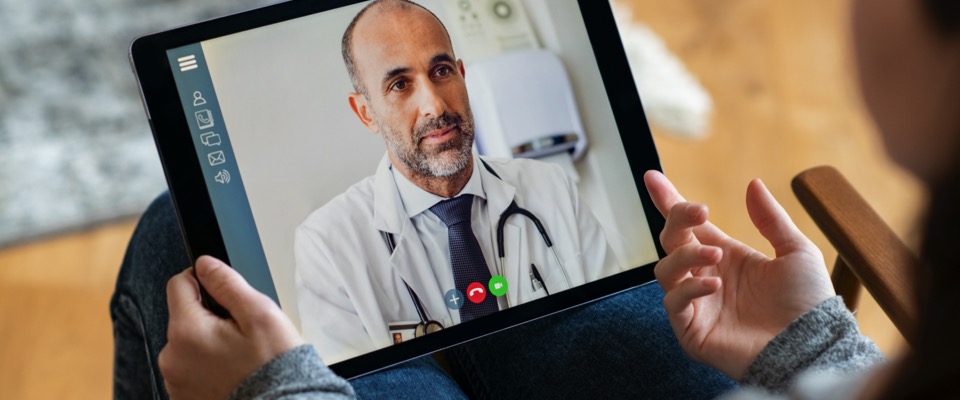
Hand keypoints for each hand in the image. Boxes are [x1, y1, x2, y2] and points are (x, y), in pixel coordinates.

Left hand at [159, 256, 303, 399]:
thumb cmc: (272, 366)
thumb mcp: (259, 314)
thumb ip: (228, 284)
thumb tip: (205, 265)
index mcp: (186, 331)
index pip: (178, 284)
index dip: (202, 280)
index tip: (223, 291)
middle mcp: (171, 358)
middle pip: (184, 317)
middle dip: (209, 317)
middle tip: (242, 332)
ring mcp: (175, 381)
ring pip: (187, 344)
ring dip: (207, 343)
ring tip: (239, 356)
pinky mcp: (183, 396)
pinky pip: (191, 369)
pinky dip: (207, 367)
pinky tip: (232, 373)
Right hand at [643, 171, 834, 379]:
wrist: (812, 347)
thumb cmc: (808, 305)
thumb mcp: (796, 252)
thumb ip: (771, 219)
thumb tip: (752, 184)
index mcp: (727, 257)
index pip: (689, 226)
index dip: (668, 201)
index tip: (652, 177)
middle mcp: (706, 277)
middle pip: (671, 241)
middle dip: (678, 220)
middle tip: (698, 212)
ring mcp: (697, 304)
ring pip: (666, 269)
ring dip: (686, 256)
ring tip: (716, 256)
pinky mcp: (691, 330)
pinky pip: (673, 302)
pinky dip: (689, 289)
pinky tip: (714, 286)